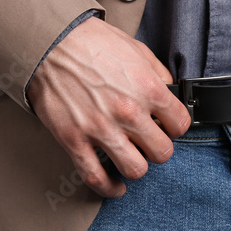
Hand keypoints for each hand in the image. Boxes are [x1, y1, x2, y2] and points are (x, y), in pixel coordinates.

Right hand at [27, 17, 189, 197]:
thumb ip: (158, 74)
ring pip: (135, 170)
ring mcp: (101, 129)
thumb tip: (170, 91)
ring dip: (137, 167)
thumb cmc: (92, 42)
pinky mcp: (74, 140)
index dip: (176, 127)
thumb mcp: (138, 50)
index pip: (180, 125)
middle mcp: (128, 112)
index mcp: (148, 89)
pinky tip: (115, 186)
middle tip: (150, 142)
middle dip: (159, 149)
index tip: (168, 126)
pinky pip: (96, 177)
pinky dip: (108, 188)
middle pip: (162, 152)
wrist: (50, 43)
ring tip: (133, 158)